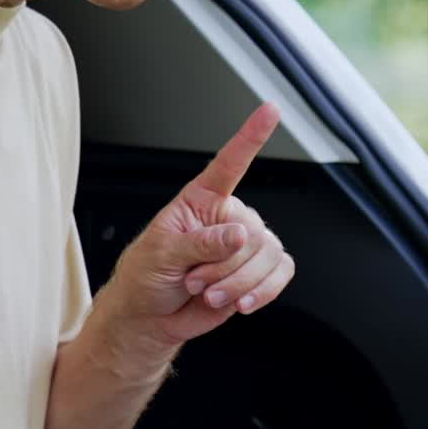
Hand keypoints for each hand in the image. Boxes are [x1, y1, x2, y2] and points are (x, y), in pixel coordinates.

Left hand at [102, 103, 293, 346]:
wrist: (150, 318)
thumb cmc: (146, 277)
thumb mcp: (161, 253)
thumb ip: (200, 243)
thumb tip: (237, 234)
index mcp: (200, 200)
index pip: (230, 162)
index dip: (251, 136)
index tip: (270, 110)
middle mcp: (228, 217)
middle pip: (252, 233)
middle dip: (222, 266)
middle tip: (194, 278)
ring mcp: (246, 245)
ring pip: (268, 255)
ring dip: (236, 283)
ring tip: (208, 291)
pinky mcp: (259, 272)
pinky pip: (281, 273)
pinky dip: (262, 292)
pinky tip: (241, 301)